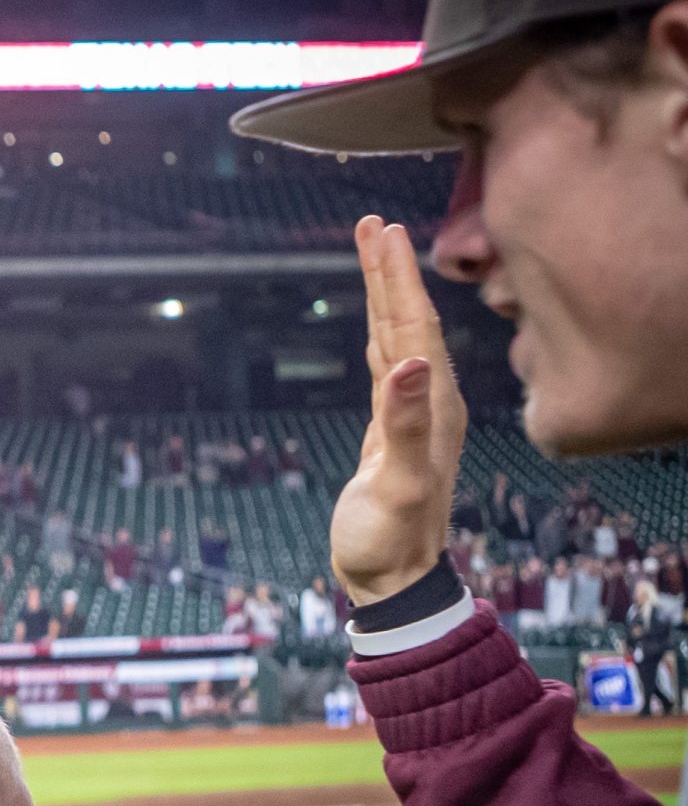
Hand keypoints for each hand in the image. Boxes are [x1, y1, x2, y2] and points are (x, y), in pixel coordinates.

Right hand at [331, 217, 467, 602]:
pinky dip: (379, 335)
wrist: (396, 580)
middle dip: (390, 272)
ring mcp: (412, 415)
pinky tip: (377, 327)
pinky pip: (387, 366)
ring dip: (385, 296)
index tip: (382, 232)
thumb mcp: (397, 484)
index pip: (413, 326)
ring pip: (397, 339)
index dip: (397, 278)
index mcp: (434, 405)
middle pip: (407, 322)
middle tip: (372, 224)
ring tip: (373, 255)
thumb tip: (412, 362)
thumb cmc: (392, 540)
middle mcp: (429, 401)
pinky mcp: (392, 429)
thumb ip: (405, 423)